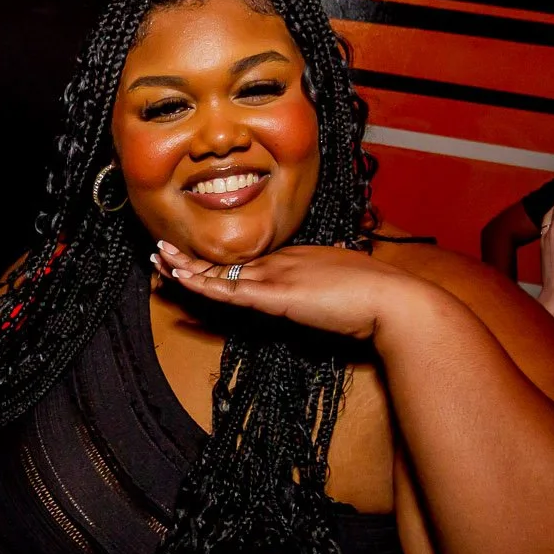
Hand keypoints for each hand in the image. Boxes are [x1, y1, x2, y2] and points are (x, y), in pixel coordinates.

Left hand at [153, 238, 404, 342]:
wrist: (393, 300)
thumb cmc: (378, 296)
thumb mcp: (346, 283)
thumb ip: (331, 279)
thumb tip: (331, 274)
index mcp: (296, 260)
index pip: (247, 263)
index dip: (217, 263)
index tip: (196, 261)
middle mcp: (282, 263)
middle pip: (227, 262)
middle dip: (191, 259)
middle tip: (163, 252)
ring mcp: (278, 277)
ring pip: (222, 272)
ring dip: (187, 268)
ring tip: (160, 259)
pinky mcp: (278, 296)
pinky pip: (231, 290)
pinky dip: (203, 284)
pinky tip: (181, 279)